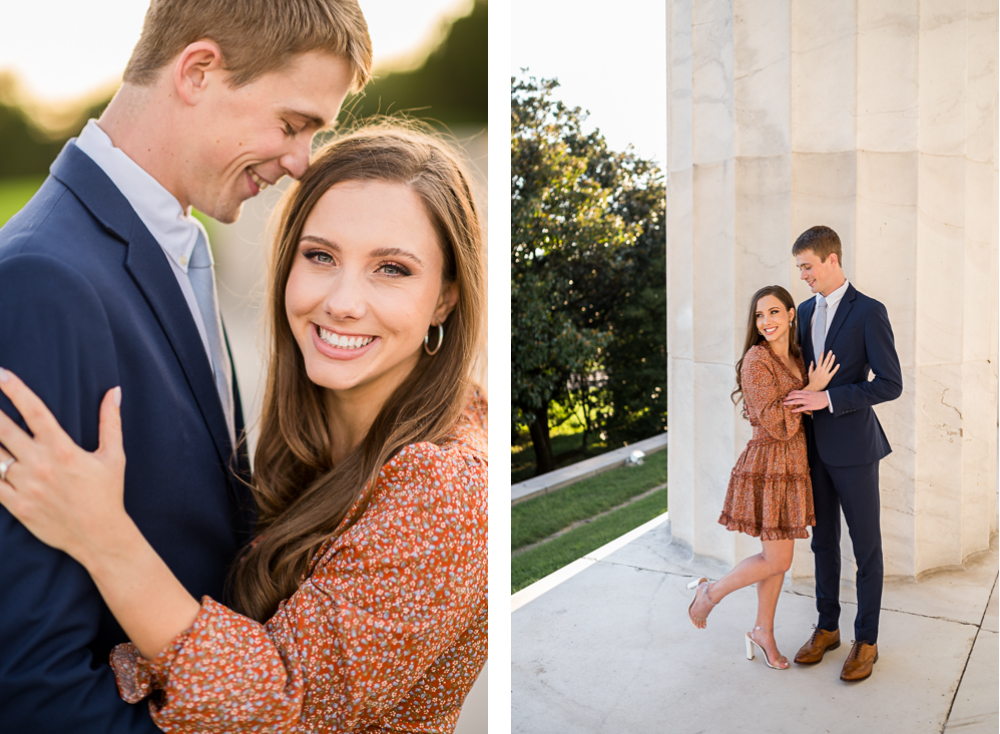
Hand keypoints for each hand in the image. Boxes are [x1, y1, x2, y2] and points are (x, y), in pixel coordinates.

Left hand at [0, 369, 127, 563]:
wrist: (100, 536)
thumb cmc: (108, 494)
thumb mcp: (114, 456)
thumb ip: (110, 421)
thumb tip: (115, 391)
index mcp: (64, 449)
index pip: (36, 412)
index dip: (16, 390)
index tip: (1, 373)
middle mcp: (41, 464)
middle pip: (4, 430)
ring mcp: (25, 486)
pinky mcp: (16, 505)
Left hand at [784, 389, 829, 412]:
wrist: (826, 398)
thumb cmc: (818, 395)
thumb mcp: (810, 392)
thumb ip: (804, 393)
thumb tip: (798, 394)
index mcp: (806, 392)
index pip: (795, 392)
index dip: (790, 393)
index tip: (787, 395)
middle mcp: (805, 395)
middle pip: (794, 396)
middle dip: (787, 398)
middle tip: (783, 400)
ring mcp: (807, 401)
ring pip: (796, 401)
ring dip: (789, 402)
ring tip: (784, 404)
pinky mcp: (809, 406)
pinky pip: (801, 408)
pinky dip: (796, 410)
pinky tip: (792, 411)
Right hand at [806, 351, 839, 391]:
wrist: (813, 388)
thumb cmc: (811, 381)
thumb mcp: (810, 373)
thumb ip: (811, 366)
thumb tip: (812, 361)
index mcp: (817, 368)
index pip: (820, 360)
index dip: (821, 355)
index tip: (823, 350)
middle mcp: (821, 370)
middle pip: (825, 361)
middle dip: (828, 355)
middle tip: (831, 351)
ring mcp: (825, 373)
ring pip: (829, 365)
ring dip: (832, 360)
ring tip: (834, 355)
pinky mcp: (828, 377)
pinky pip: (833, 372)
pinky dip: (836, 368)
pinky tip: (838, 364)